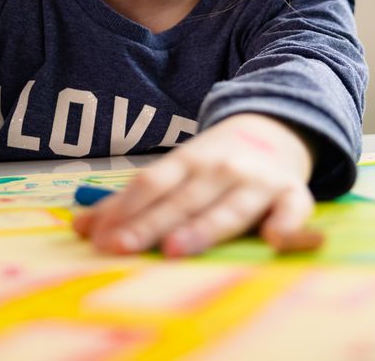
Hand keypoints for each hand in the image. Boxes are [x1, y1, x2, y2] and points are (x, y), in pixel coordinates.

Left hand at [72, 113, 320, 256]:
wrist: (280, 125)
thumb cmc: (216, 163)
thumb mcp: (175, 172)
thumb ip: (131, 202)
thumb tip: (80, 227)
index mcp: (187, 162)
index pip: (151, 184)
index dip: (124, 210)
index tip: (99, 238)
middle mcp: (220, 169)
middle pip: (181, 199)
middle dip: (150, 225)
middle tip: (121, 248)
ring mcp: (258, 182)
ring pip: (228, 208)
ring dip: (203, 228)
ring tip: (176, 249)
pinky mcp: (293, 195)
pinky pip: (294, 211)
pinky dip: (287, 225)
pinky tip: (273, 240)